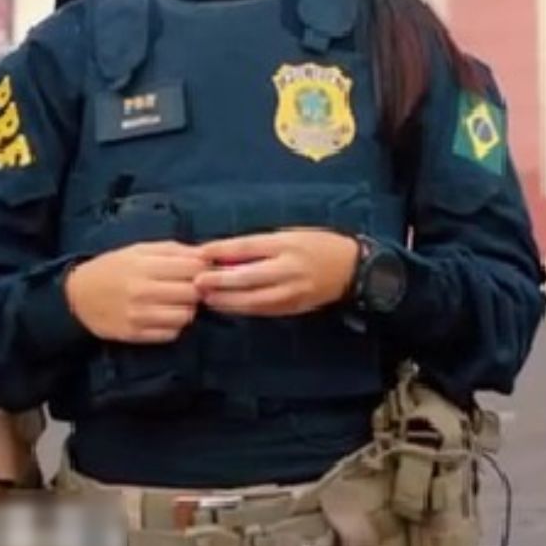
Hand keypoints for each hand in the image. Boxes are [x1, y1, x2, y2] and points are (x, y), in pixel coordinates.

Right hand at [64, 242, 210, 343]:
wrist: (78, 296)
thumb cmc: (113, 268)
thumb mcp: (139, 250)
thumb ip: (173, 250)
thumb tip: (208, 254)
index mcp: (143, 265)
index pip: (193, 268)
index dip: (203, 269)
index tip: (201, 270)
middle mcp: (141, 291)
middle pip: (193, 293)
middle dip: (197, 289)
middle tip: (189, 287)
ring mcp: (138, 316)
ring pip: (185, 316)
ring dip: (187, 309)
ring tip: (176, 302)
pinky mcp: (135, 335)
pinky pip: (171, 334)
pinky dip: (173, 326)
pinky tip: (164, 316)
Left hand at [192, 230, 358, 317]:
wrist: (349, 268)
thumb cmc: (315, 244)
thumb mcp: (288, 234)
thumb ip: (258, 245)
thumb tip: (222, 253)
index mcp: (285, 244)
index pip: (247, 247)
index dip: (222, 251)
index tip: (200, 252)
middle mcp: (287, 269)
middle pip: (246, 277)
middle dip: (219, 281)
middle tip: (196, 282)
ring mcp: (290, 292)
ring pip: (251, 300)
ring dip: (225, 300)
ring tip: (205, 297)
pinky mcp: (291, 308)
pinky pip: (261, 310)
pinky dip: (240, 309)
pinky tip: (224, 306)